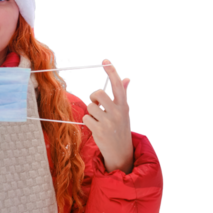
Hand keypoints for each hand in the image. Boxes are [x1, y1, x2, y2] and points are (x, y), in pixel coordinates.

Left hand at [82, 58, 132, 173]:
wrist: (121, 152)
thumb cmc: (120, 127)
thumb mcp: (124, 111)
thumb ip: (123, 94)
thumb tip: (126, 77)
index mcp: (124, 105)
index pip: (118, 85)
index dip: (111, 72)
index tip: (105, 61)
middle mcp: (118, 112)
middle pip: (98, 93)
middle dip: (94, 97)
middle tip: (97, 104)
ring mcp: (109, 122)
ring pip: (90, 106)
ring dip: (91, 112)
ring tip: (98, 119)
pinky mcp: (99, 130)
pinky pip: (86, 118)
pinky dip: (88, 122)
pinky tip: (95, 128)